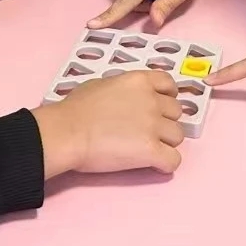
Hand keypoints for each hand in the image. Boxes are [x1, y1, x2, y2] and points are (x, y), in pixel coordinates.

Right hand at [32, 70, 183, 177]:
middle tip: (145, 131)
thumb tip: (126, 98)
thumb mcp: (102, 84)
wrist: (67, 132)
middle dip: (164, 121)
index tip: (158, 107)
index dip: (167, 97)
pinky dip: (165, 164)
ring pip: (178, 136)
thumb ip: (123, 89)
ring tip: (146, 149)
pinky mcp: (151, 150)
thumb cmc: (75, 109)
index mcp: (140, 81)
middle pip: (176, 112)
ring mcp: (153, 125)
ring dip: (165, 142)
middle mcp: (152, 100)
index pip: (169, 84)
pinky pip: (173, 160)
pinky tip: (152, 164)